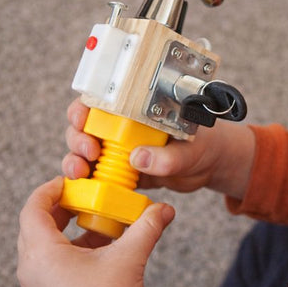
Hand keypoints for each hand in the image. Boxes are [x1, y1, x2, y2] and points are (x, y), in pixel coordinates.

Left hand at [17, 177, 173, 286]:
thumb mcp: (130, 255)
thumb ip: (148, 225)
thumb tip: (165, 208)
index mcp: (43, 255)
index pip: (33, 209)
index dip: (49, 189)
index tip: (68, 181)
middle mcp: (32, 270)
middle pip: (35, 224)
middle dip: (59, 206)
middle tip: (81, 195)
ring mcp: (38, 285)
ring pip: (42, 243)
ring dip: (64, 226)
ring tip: (92, 218)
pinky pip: (49, 260)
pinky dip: (68, 245)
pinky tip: (96, 244)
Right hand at [63, 99, 255, 199]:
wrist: (212, 166)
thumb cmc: (206, 145)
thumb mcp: (191, 150)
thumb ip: (169, 157)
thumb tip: (139, 159)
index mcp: (139, 109)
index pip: (103, 100)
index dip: (84, 107)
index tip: (82, 119)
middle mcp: (125, 126)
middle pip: (86, 125)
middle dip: (77, 137)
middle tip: (88, 151)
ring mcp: (121, 149)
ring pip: (86, 151)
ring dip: (75, 160)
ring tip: (81, 171)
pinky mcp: (123, 171)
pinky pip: (98, 174)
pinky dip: (87, 180)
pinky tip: (85, 186)